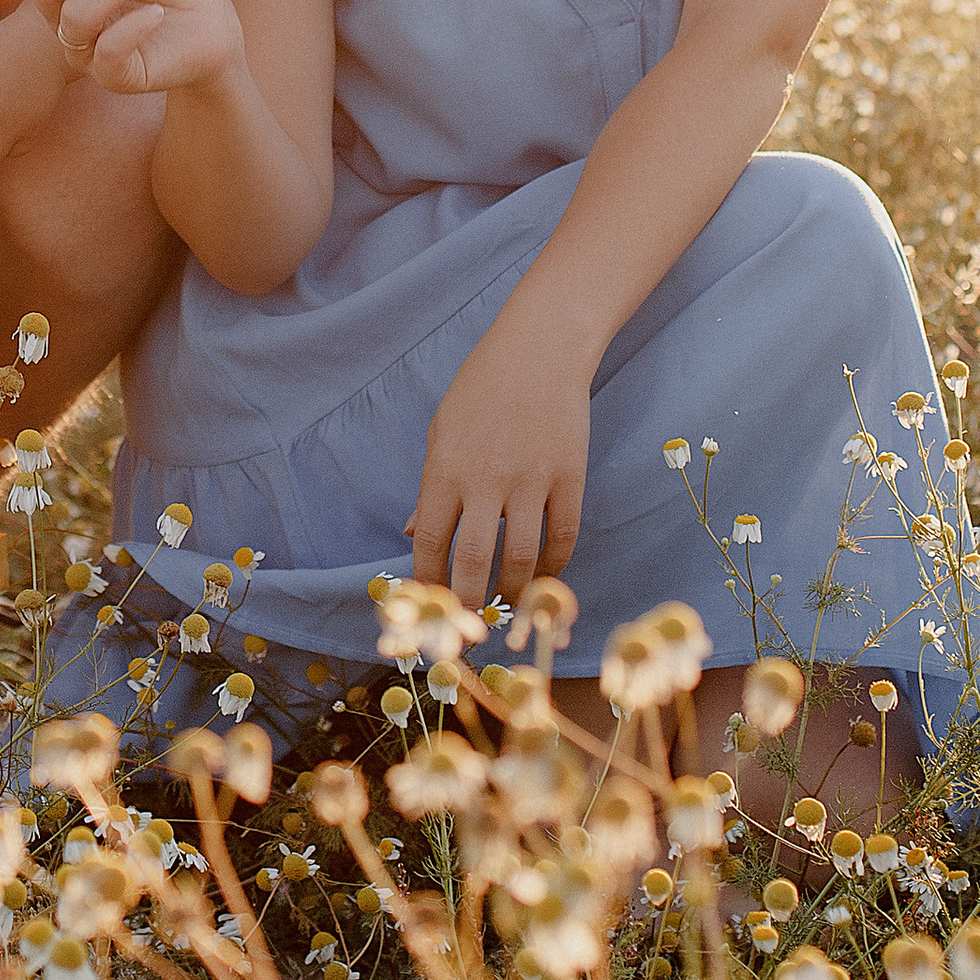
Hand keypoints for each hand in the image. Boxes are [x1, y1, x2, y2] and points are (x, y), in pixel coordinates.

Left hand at [407, 318, 590, 610]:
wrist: (540, 350)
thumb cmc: (481, 389)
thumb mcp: (442, 430)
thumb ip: (430, 487)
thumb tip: (410, 533)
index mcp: (445, 467)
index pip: (429, 540)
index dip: (428, 582)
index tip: (430, 605)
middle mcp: (486, 478)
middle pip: (474, 561)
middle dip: (469, 604)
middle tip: (469, 629)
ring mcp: (531, 479)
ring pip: (522, 558)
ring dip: (511, 592)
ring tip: (505, 605)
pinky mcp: (570, 477)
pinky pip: (563, 537)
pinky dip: (553, 566)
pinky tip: (543, 577)